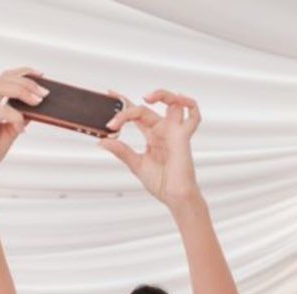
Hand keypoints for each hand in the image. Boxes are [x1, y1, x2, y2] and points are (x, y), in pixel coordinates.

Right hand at [0, 67, 48, 179]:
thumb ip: (20, 115)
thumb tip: (37, 106)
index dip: (23, 72)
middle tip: (45, 93)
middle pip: (5, 78)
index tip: (41, 75)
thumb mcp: (10, 128)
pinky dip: (17, 118)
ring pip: (2, 87)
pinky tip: (22, 130)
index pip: (4, 77)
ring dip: (24, 92)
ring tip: (39, 101)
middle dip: (28, 83)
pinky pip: (4, 111)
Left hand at [100, 89, 200, 208]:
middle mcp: (163, 130)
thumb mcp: (136, 164)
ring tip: (147, 98)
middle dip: (128, 107)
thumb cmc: (161, 183)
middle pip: (146, 108)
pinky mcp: (182, 136)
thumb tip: (103, 142)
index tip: (110, 94)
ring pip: (173, 103)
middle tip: (115, 115)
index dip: (124, 103)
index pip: (136, 113)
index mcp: (152, 136)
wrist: (174, 196)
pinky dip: (189, 104)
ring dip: (162, 94)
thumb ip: (121, 151)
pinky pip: (193, 116)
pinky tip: (179, 100)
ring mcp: (174, 132)